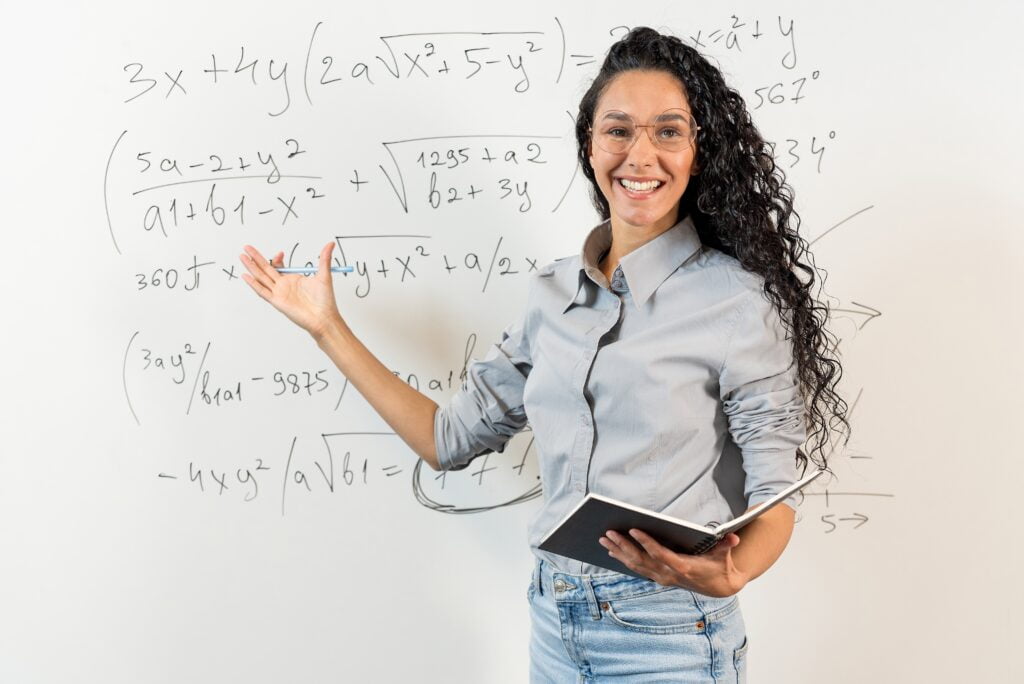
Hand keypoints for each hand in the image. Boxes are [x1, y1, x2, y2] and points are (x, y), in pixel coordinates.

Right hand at [239, 241, 343, 338]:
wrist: (324, 318)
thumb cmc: (325, 300)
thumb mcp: (324, 275)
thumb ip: (324, 259)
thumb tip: (330, 243)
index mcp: (293, 280)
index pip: (279, 266)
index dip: (277, 258)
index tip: (281, 253)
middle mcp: (284, 286)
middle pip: (266, 269)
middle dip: (256, 258)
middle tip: (247, 247)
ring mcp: (279, 293)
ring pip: (261, 277)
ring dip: (251, 267)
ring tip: (242, 256)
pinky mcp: (277, 301)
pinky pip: (262, 291)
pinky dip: (253, 284)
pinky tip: (245, 276)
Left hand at [598, 529, 747, 597]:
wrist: (720, 587)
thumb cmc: (720, 566)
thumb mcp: (724, 555)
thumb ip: (726, 546)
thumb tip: (733, 537)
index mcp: (682, 567)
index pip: (660, 554)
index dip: (646, 543)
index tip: (633, 530)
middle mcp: (668, 574)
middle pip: (641, 560)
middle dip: (623, 546)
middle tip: (608, 532)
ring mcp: (662, 578)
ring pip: (635, 565)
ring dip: (618, 552)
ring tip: (604, 540)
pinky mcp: (659, 578)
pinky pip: (637, 569)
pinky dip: (624, 559)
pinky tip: (612, 551)